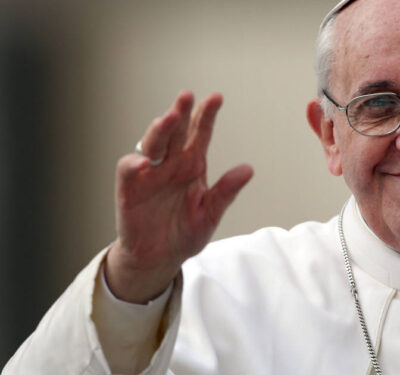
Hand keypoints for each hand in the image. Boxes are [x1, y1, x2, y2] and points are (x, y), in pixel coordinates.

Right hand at [105, 91, 253, 303]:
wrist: (160, 258)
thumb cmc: (184, 233)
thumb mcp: (210, 214)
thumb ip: (226, 192)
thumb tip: (248, 169)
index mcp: (193, 165)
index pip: (200, 134)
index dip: (207, 116)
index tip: (216, 98)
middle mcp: (171, 164)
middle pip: (176, 132)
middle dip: (181, 113)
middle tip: (187, 96)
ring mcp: (149, 174)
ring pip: (152, 144)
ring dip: (159, 130)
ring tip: (168, 118)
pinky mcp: (129, 189)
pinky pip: (128, 171)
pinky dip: (134, 164)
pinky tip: (144, 162)